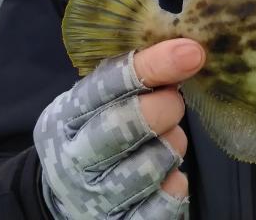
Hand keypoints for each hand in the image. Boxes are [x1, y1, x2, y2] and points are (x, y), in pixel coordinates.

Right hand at [34, 38, 205, 218]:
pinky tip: (171, 175)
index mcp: (65, 116)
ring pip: (148, 166)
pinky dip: (174, 186)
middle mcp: (74, 158)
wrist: (70, 196)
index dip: (152, 65)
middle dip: (162, 108)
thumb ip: (132, 78)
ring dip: (171, 147)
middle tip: (175, 101)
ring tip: (169, 141)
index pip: (107, 84)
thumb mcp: (98, 102)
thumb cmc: (96, 134)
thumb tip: (186, 50)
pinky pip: (161, 206)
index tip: (190, 52)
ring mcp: (94, 197)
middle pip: (121, 126)